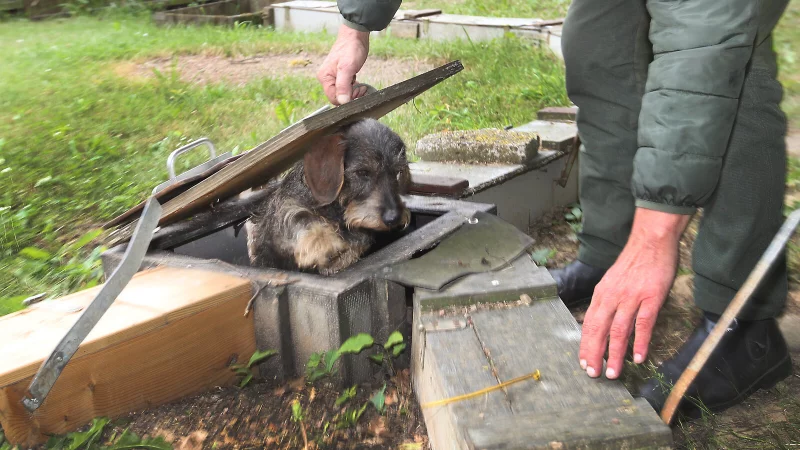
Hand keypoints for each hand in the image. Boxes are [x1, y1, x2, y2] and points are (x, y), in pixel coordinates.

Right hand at [317, 24, 369, 104]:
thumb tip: (342, 101)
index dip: (346, 100)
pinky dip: (353, 89)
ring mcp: (333, 77)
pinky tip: (359, 84)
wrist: (355, 36)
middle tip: (361, 89)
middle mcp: (327, 78)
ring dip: (353, 93)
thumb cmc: (351, 48)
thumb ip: (343, 86)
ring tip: (361, 87)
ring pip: (343, 94)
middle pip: (338, 97)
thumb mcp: (347, 68)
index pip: (333, 99)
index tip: (357, 93)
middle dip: (351, 97)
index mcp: (324, 77)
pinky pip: (346, 88)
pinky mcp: (340, 76)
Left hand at [579, 208, 689, 379]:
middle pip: (599, 329)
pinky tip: (638, 357)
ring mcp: (631, 297)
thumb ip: (607, 300)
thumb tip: (602, 322)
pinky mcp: (651, 297)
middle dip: (594, 354)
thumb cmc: (634, 262)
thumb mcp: (613, 280)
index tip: (583, 362)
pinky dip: (640, 342)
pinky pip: (643, 323)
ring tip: (613, 373)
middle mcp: (612, 296)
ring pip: (619, 330)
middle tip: (593, 374)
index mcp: (602, 293)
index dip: (585, 344)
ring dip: (615, 354)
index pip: (589, 323)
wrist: (651, 240)